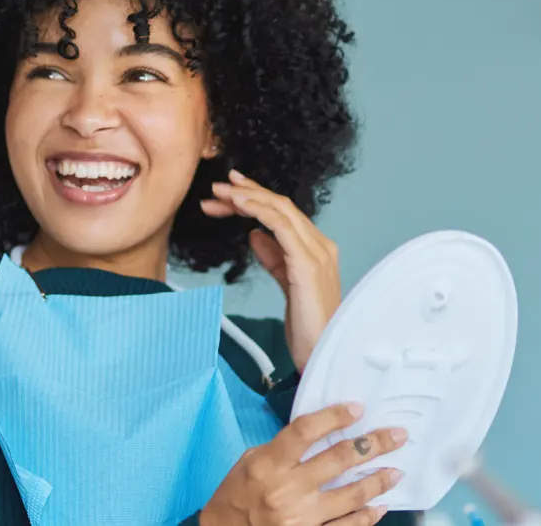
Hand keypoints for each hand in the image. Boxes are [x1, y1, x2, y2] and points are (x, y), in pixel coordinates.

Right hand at [200, 403, 405, 525]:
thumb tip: (319, 435)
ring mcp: (301, 517)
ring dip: (377, 481)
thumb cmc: (235, 496)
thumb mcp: (250, 462)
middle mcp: (287, 488)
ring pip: (350, 495)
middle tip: (397, 436)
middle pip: (338, 460)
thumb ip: (283, 449)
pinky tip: (379, 506)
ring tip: (396, 471)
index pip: (305, 431)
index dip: (334, 417)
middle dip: (372, 445)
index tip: (357, 409)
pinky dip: (366, 516)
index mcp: (268, 463)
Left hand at [201, 170, 340, 372]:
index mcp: (317, 249)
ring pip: (280, 209)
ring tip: (220, 192)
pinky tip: (239, 205)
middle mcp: (320, 245)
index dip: (256, 197)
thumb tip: (254, 234)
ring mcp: (317, 252)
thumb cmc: (308, 327)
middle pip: (281, 205)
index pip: (284, 213)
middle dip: (247, 192)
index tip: (230, 190)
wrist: (322, 354)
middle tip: (218, 185)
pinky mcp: (307, 264)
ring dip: (247, 197)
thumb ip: (274, 258)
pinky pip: (281, 226)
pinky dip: (258, 210)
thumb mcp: (286, 285)